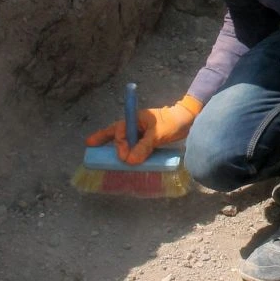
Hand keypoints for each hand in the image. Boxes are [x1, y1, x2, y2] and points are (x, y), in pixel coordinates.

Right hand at [86, 95, 202, 164]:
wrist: (188, 121)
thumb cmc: (173, 123)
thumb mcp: (157, 134)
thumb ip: (144, 146)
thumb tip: (130, 161)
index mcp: (135, 119)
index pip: (120, 132)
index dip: (120, 146)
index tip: (124, 158)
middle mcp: (135, 125)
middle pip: (115, 132)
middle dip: (103, 138)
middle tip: (91, 145)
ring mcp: (140, 132)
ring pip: (123, 139)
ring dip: (114, 146)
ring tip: (99, 151)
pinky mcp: (146, 140)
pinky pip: (133, 145)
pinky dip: (127, 151)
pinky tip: (122, 159)